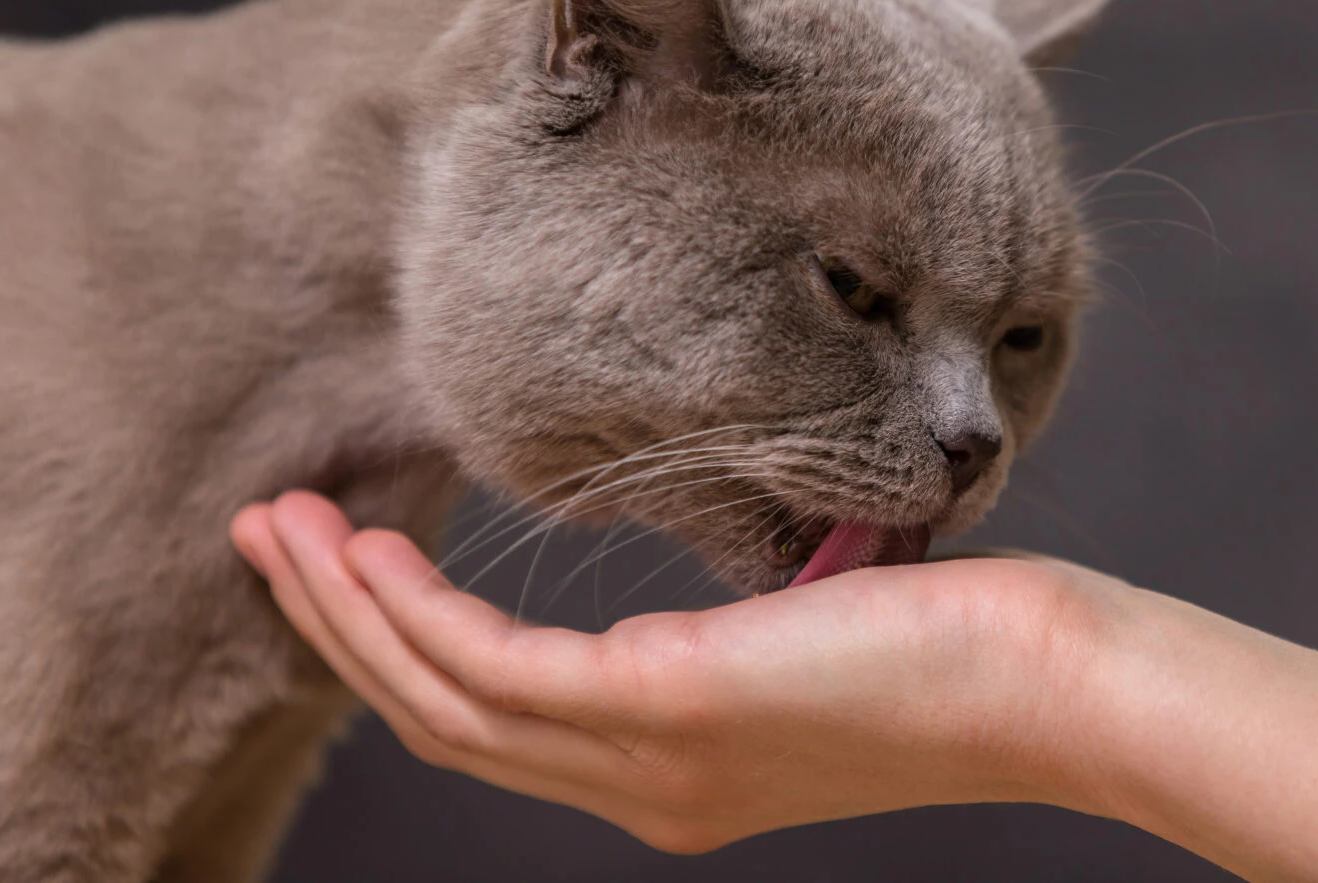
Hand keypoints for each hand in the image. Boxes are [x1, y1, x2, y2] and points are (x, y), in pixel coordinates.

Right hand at [230, 493, 1115, 852]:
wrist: (1047, 683)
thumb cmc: (949, 646)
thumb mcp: (802, 640)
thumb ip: (725, 634)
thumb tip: (700, 586)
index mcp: (667, 774)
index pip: (501, 725)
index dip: (404, 654)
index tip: (351, 572)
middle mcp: (641, 787)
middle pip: (444, 719)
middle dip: (343, 630)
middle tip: (271, 541)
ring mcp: (649, 759)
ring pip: (445, 697)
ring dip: (350, 612)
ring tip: (280, 529)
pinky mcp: (670, 704)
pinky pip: (501, 667)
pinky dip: (419, 612)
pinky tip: (373, 551)